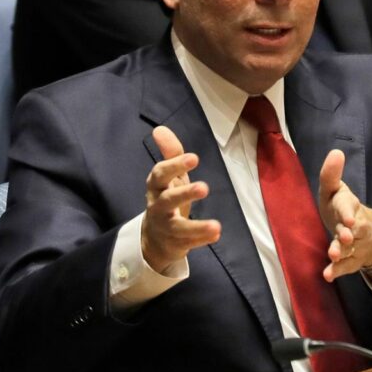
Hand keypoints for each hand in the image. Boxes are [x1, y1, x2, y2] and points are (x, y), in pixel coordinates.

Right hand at [141, 126, 220, 272]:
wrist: (155, 236)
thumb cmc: (166, 197)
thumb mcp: (169, 175)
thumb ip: (170, 153)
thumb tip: (159, 128)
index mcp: (156, 186)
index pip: (161, 174)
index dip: (175, 165)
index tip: (194, 158)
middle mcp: (158, 206)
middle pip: (168, 200)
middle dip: (184, 194)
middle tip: (204, 188)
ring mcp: (166, 227)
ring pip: (179, 227)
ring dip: (196, 226)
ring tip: (216, 225)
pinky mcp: (176, 242)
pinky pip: (189, 242)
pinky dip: (201, 239)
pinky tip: (216, 234)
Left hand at [318, 149, 371, 282]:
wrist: (370, 233)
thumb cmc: (342, 208)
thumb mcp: (335, 190)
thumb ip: (331, 175)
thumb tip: (336, 152)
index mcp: (348, 205)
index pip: (348, 205)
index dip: (348, 211)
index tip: (347, 218)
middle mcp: (355, 224)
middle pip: (353, 229)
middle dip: (348, 233)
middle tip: (345, 237)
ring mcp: (355, 243)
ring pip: (350, 248)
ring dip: (341, 252)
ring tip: (333, 255)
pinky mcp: (352, 259)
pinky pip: (346, 266)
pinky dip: (337, 271)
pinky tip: (327, 276)